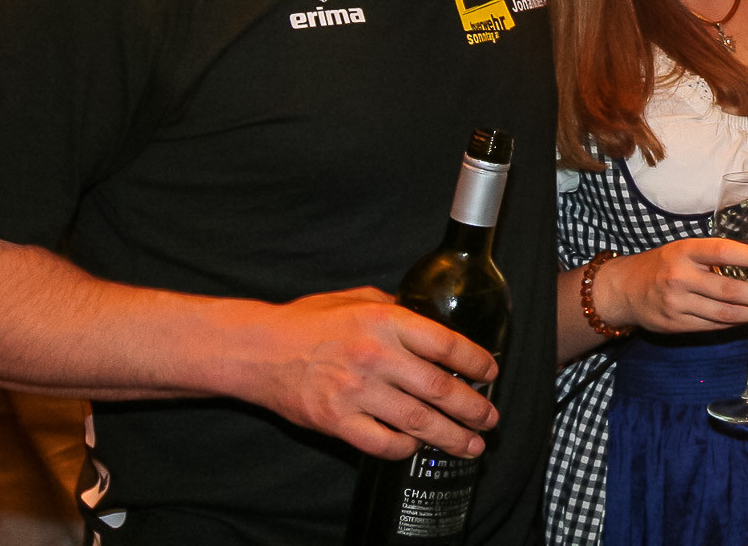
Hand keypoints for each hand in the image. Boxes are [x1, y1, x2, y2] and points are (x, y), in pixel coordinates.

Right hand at [230, 286, 500, 460]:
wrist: (257, 350)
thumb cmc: (307, 323)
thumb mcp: (357, 299)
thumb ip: (394, 308)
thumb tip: (428, 319)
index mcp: (385, 322)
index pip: (446, 344)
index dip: (476, 361)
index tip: (490, 373)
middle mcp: (375, 356)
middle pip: (439, 388)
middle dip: (472, 408)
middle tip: (489, 419)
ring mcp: (355, 392)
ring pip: (418, 421)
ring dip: (450, 436)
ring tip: (470, 445)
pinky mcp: (336, 421)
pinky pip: (382, 443)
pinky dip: (404, 448)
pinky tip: (416, 447)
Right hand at [590, 238, 747, 334]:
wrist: (624, 289)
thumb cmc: (664, 264)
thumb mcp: (685, 249)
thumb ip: (715, 256)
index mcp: (685, 250)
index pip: (724, 252)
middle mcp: (680, 277)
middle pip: (730, 291)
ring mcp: (677, 303)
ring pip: (725, 314)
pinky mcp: (676, 325)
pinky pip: (714, 326)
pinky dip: (737, 323)